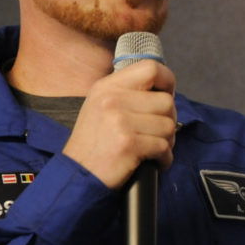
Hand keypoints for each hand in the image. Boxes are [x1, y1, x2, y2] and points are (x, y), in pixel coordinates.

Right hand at [63, 60, 176, 188]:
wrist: (76, 176)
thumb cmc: (94, 145)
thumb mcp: (101, 106)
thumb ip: (128, 93)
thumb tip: (164, 89)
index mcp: (107, 86)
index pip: (151, 68)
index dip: (167, 83)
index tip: (165, 98)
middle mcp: (112, 99)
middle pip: (166, 101)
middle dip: (168, 120)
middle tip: (156, 134)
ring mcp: (120, 121)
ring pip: (169, 125)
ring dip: (167, 142)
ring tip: (152, 150)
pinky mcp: (128, 144)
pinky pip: (164, 146)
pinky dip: (164, 159)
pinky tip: (153, 163)